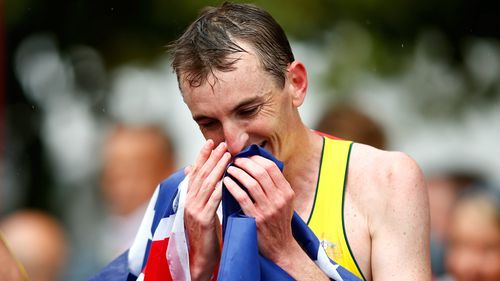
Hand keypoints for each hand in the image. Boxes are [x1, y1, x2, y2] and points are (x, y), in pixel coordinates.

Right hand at [184, 140, 230, 280]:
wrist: (200, 256)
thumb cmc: (204, 232)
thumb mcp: (201, 208)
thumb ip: (199, 191)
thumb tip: (193, 170)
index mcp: (189, 198)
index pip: (195, 172)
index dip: (202, 156)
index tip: (211, 142)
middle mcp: (189, 202)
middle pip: (201, 174)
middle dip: (212, 157)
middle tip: (222, 143)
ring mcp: (194, 211)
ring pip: (207, 185)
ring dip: (217, 168)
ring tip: (227, 156)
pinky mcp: (203, 221)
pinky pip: (212, 202)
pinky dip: (219, 189)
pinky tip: (226, 179)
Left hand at [223, 155, 295, 262]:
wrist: (280, 247)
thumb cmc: (279, 222)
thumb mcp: (285, 202)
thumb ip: (276, 186)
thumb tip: (260, 165)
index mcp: (287, 192)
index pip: (271, 167)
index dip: (256, 159)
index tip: (246, 157)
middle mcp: (279, 199)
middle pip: (260, 172)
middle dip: (245, 163)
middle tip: (235, 161)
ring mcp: (268, 209)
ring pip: (251, 182)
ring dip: (237, 172)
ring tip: (229, 169)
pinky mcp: (256, 218)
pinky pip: (242, 197)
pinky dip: (232, 186)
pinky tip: (226, 182)